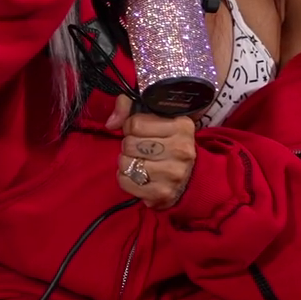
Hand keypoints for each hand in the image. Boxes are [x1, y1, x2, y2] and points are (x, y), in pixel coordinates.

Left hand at [106, 95, 196, 209]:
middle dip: (129, 145)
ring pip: (125, 163)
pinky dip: (126, 179)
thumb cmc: (167, 142)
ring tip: (139, 161)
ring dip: (126, 162)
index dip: (131, 127)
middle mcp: (181, 150)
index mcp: (182, 126)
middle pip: (129, 144)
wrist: (189, 176)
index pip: (135, 124)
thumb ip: (128, 106)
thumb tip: (111, 123)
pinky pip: (126, 182)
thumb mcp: (154, 116)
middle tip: (140, 148)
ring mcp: (173, 173)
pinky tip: (138, 175)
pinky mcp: (163, 193)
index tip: (139, 132)